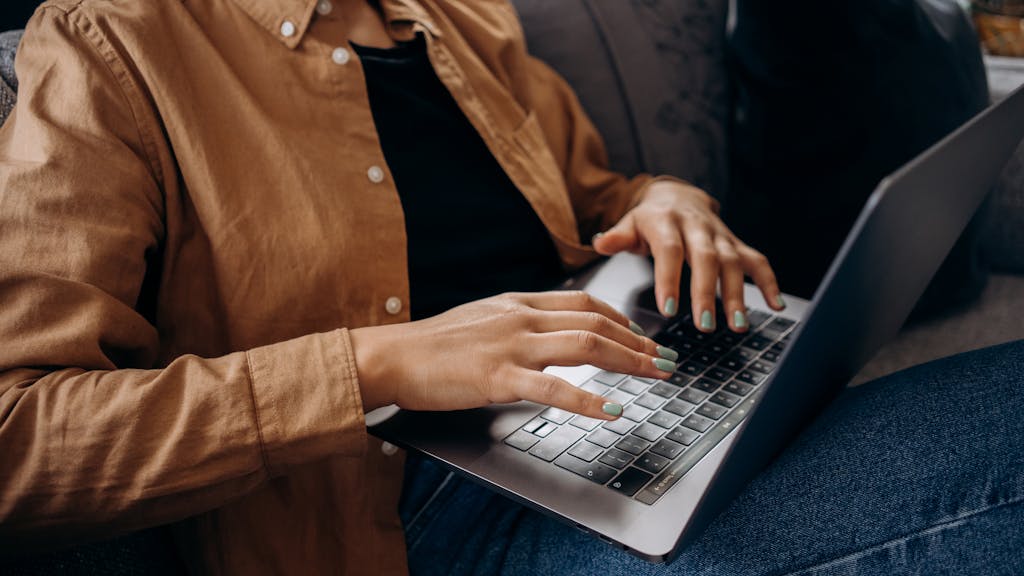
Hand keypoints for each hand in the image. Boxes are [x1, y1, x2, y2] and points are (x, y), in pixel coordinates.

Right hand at [349, 291, 678, 417]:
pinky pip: (555, 388)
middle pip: (597, 322)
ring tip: (657, 377)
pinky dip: (590, 399)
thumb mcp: (481, 319)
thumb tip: (548, 331)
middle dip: (640, 343)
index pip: (585, 302)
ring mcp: (512, 346)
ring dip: (631, 362)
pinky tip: (612, 410)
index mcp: (518, 303)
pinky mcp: (499, 377)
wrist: (393, 356)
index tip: (644, 337)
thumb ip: (517, 321)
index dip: (623, 319)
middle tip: (668, 360)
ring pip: (587, 345)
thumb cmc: (432, 344)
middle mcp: (522, 318)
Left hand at [592, 179, 783, 332]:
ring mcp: (719, 234)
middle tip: (705, 325)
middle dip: (707, 292)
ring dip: (737, 294)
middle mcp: (696, 226)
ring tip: (737, 324)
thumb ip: (617, 237)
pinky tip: (775, 305)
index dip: (670, 278)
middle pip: (706, 258)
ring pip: (732, 262)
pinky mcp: (736, 243)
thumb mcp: (628, 224)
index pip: (669, 250)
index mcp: (666, 221)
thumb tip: (600, 242)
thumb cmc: (649, 220)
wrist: (676, 195)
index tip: (668, 308)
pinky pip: (756, 261)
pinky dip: (769, 282)